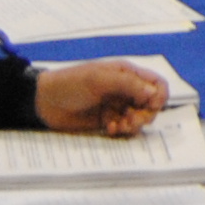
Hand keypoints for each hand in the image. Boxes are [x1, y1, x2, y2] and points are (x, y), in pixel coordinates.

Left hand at [35, 58, 168, 136]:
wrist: (45, 101)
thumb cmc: (71, 83)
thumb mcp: (100, 79)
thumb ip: (128, 84)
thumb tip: (154, 94)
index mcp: (127, 74)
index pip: (156, 84)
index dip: (158, 96)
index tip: (150, 106)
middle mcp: (125, 90)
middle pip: (151, 105)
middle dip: (145, 115)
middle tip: (130, 120)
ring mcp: (117, 106)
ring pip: (139, 119)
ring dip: (133, 124)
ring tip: (118, 126)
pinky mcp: (108, 120)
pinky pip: (124, 128)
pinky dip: (120, 130)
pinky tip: (109, 128)